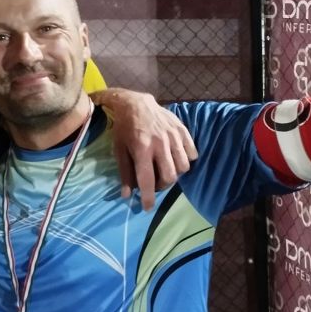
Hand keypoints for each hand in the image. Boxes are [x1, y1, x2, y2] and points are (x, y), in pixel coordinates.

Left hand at [92, 89, 196, 209]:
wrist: (135, 104)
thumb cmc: (124, 128)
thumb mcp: (119, 150)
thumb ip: (124, 172)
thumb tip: (126, 195)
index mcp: (142, 148)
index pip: (148, 179)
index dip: (148, 197)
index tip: (148, 208)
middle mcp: (160, 143)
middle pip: (170, 177)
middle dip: (162, 185)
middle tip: (155, 181)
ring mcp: (173, 136)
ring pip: (183, 167)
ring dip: (175, 173)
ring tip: (165, 168)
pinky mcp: (182, 130)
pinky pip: (192, 153)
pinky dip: (185, 159)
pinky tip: (175, 156)